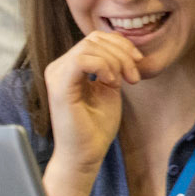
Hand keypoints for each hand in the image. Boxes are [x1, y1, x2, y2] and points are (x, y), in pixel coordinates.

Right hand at [43, 31, 141, 170]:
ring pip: (90, 46)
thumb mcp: (109, 89)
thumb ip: (112, 67)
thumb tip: (123, 48)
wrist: (85, 155)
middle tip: (134, 77)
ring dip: (116, 61)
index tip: (138, 64)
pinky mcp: (59, 86)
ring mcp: (56, 75)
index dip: (120, 45)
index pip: (94, 39)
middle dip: (121, 53)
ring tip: (124, 82)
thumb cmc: (95, 127)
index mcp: (69, 67)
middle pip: (94, 39)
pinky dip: (103, 67)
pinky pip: (82, 60)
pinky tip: (112, 83)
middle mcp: (58, 67)